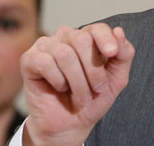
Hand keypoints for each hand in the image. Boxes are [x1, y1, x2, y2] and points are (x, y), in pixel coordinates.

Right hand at [20, 23, 134, 145]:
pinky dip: (58, 81)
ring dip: (78, 81)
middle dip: (94, 70)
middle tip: (97, 89)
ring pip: (65, 53)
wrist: (71, 124)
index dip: (106, 39)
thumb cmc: (94, 98)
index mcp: (89, 37)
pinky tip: (60, 88)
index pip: (97, 28)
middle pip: (83, 40)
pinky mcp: (30, 59)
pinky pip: (46, 63)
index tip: (111, 53)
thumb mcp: (117, 78)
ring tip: (81, 97)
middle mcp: (67, 36)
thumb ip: (124, 54)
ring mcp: (47, 46)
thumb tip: (119, 30)